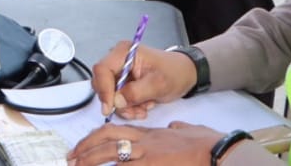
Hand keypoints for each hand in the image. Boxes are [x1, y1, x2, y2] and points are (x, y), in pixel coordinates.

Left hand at [67, 123, 223, 164]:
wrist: (220, 151)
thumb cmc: (207, 142)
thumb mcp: (186, 130)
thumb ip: (175, 129)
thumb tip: (172, 128)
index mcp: (150, 134)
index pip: (114, 131)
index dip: (95, 138)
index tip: (82, 146)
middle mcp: (145, 143)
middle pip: (107, 141)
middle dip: (85, 149)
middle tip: (71, 159)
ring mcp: (149, 156)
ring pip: (113, 156)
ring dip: (93, 161)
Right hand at [90, 43, 194, 120]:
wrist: (185, 74)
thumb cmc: (175, 73)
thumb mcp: (158, 84)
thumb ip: (136, 92)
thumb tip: (116, 101)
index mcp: (124, 52)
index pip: (102, 69)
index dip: (103, 89)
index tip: (110, 107)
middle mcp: (118, 60)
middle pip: (103, 83)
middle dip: (117, 101)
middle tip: (134, 111)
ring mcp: (120, 71)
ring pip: (110, 94)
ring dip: (125, 107)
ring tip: (143, 109)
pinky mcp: (123, 82)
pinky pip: (117, 98)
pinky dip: (128, 107)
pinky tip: (143, 106)